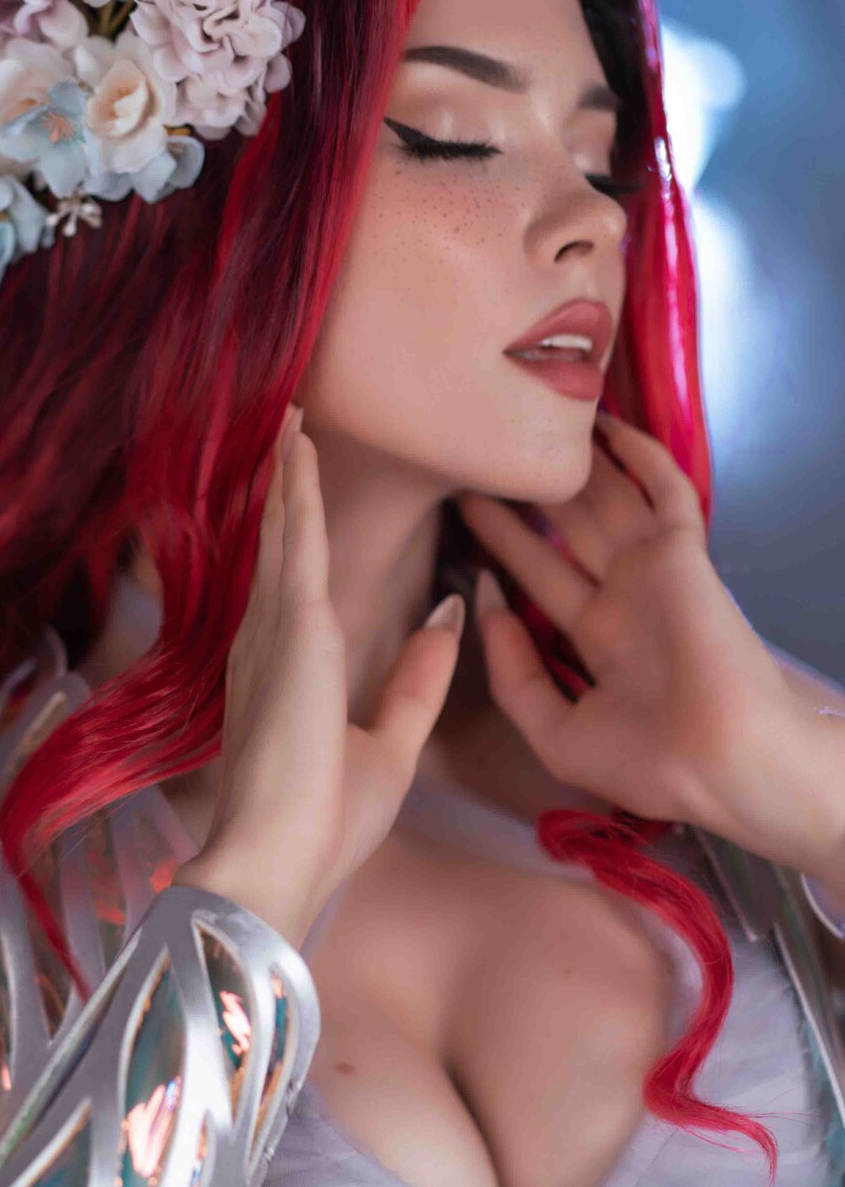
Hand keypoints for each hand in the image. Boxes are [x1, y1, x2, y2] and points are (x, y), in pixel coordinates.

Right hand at [178, 405, 463, 948]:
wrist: (280, 859)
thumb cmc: (326, 823)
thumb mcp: (390, 745)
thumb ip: (416, 681)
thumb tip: (453, 618)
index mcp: (285, 676)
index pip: (295, 591)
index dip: (296, 540)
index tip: (301, 500)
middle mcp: (267, 644)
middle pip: (280, 549)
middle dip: (284, 492)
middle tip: (286, 432)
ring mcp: (273, 631)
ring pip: (285, 533)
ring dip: (287, 474)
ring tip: (290, 418)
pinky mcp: (293, 628)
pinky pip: (299, 540)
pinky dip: (299, 488)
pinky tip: (299, 443)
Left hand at [458, 414, 840, 868]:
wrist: (722, 765)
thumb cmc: (648, 764)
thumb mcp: (557, 733)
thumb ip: (514, 674)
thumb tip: (487, 605)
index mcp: (600, 641)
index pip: (541, 577)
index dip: (505, 543)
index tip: (464, 511)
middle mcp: (623, 599)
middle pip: (565, 530)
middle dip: (526, 493)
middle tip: (482, 452)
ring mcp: (653, 573)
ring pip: (606, 502)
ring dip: (573, 465)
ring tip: (530, 422)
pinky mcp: (682, 555)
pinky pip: (665, 492)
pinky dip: (642, 457)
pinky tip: (607, 425)